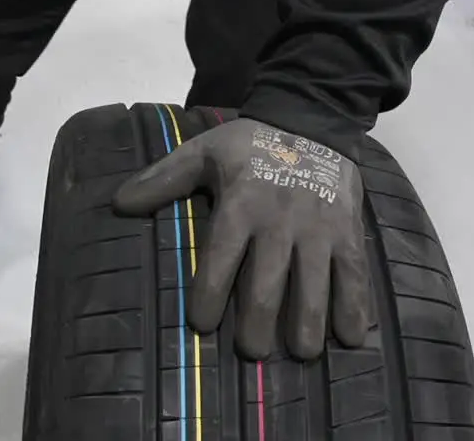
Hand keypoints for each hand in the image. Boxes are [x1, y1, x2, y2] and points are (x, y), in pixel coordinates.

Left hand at [112, 118, 370, 360]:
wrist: (310, 121)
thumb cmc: (247, 145)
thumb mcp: (200, 153)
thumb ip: (161, 180)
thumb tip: (118, 203)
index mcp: (240, 205)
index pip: (221, 258)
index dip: (209, 295)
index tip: (201, 323)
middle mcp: (280, 222)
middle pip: (267, 285)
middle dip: (259, 325)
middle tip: (251, 350)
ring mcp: (319, 229)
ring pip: (314, 287)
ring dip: (308, 325)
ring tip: (301, 353)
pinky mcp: (349, 232)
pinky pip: (355, 276)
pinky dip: (356, 308)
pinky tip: (352, 338)